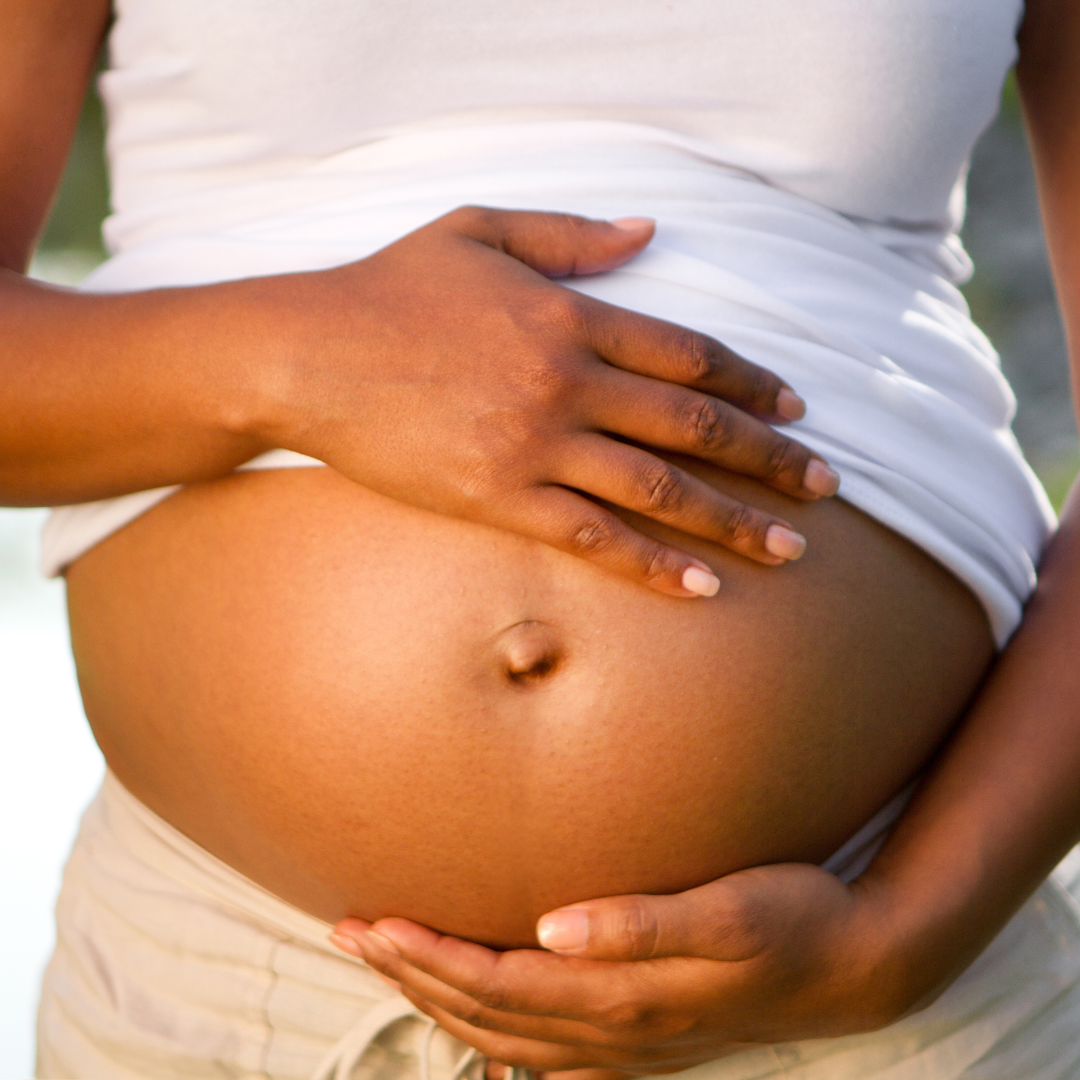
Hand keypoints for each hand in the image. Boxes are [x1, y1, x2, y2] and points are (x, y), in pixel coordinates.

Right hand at [245, 207, 838, 596]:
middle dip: (770, 456)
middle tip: (829, 485)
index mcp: (569, 316)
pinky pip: (592, 536)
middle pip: (692, 425)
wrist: (306, 354)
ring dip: (734, 520)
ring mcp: (535, 445)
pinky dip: (652, 564)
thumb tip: (649, 232)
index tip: (796, 407)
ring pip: (658, 489)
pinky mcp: (498, 499)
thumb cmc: (388, 290)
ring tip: (792, 548)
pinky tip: (701, 586)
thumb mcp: (478, 230)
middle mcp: (566, 382)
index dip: (751, 381)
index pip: (688, 353)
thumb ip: (569, 235)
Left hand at [329, 864, 917, 1076]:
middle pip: (486, 1011)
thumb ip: (639, 921)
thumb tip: (554, 924)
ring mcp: (624, 1043)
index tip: (372, 922)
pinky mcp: (639, 1038)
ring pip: (505, 1032)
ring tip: (389, 962)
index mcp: (622, 994)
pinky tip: (475, 1021)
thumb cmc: (788, 918)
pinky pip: (543, 1051)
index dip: (429, 956)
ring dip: (439, 997)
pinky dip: (492, 1030)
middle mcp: (613, 1029)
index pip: (498, 982)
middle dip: (412, 974)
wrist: (850, 966)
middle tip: (351, 931)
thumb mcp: (726, 910)